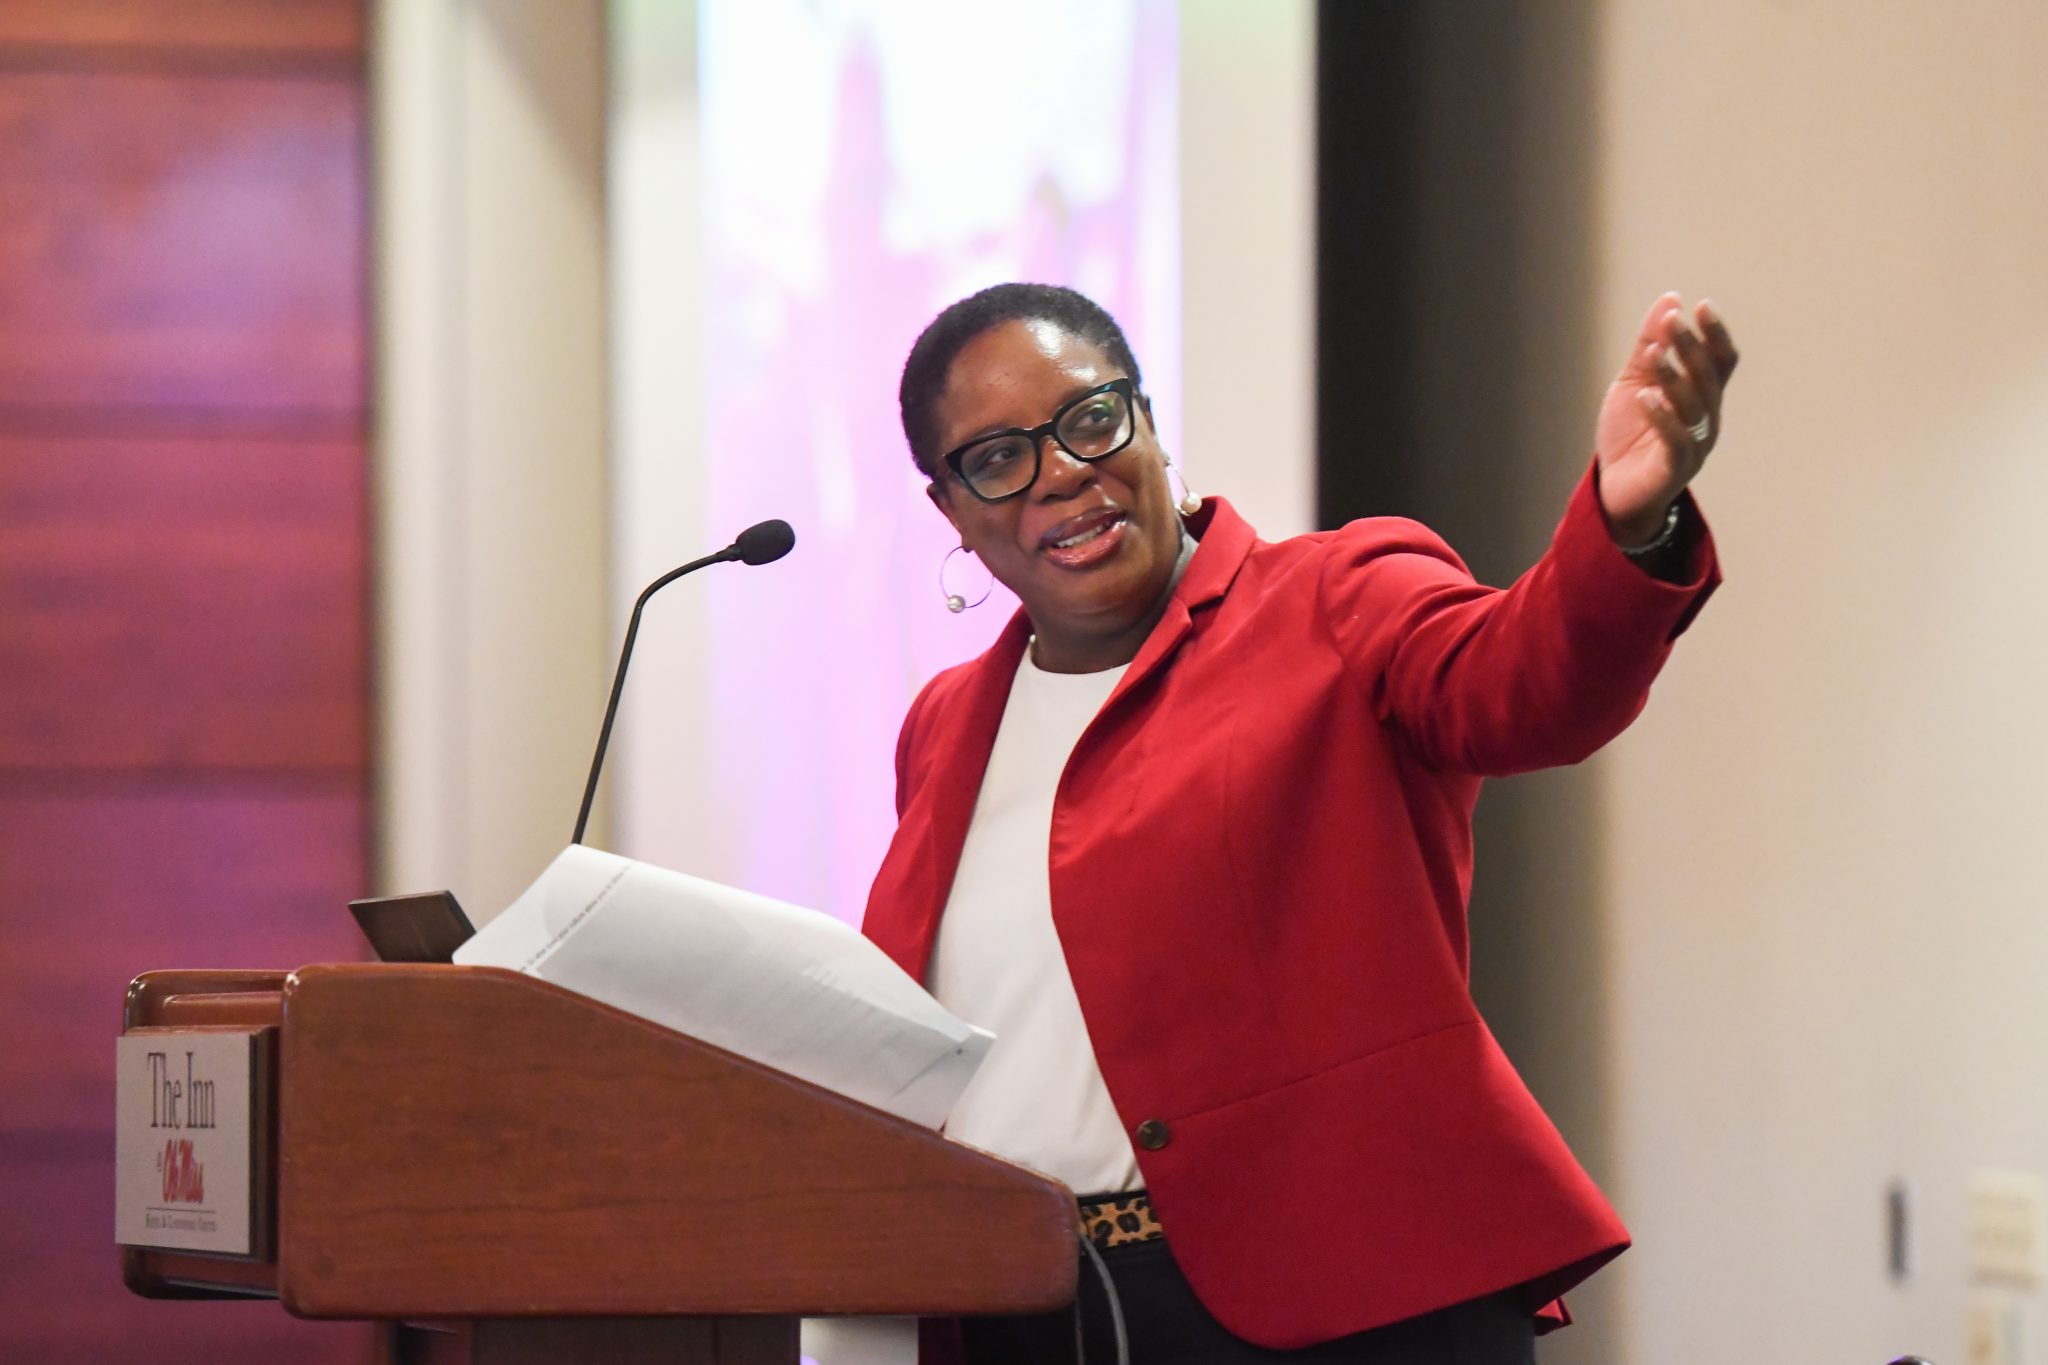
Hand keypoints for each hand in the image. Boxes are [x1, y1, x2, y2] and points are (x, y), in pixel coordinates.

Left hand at [1594, 293, 1739, 545]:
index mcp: (1702, 396)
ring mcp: (1695, 444)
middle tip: (1672, 321)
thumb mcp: (1634, 381)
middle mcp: (1706, 418)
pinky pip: (1676, 439)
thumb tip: (1669, 299)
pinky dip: (1662, 416)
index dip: (1715, 334)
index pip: (1720, 360)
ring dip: (1673, 377)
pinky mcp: (1675, 468)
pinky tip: (1646, 396)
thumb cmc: (1631, 434)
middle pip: (1707, 377)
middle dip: (1690, 346)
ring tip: (1652, 355)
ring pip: (1693, 406)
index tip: (1701, 306)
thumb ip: (1650, 344)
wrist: (1615, 490)